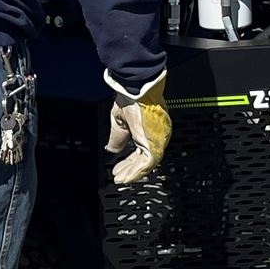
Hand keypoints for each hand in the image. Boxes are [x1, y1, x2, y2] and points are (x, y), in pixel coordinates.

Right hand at [103, 70, 170, 186]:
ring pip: (147, 163)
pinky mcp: (155, 143)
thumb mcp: (119, 121)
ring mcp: (158, 139)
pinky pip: (147, 163)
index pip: (142, 149)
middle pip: (145, 158)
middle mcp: (156, 135)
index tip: (120, 167)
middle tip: (120, 177)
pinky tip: (127, 177)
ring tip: (121, 179)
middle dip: (131, 168)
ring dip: (133, 173)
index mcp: (149, 128)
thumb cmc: (131, 98)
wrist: (137, 89)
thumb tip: (112, 149)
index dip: (130, 159)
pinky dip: (136, 172)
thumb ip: (118, 137)